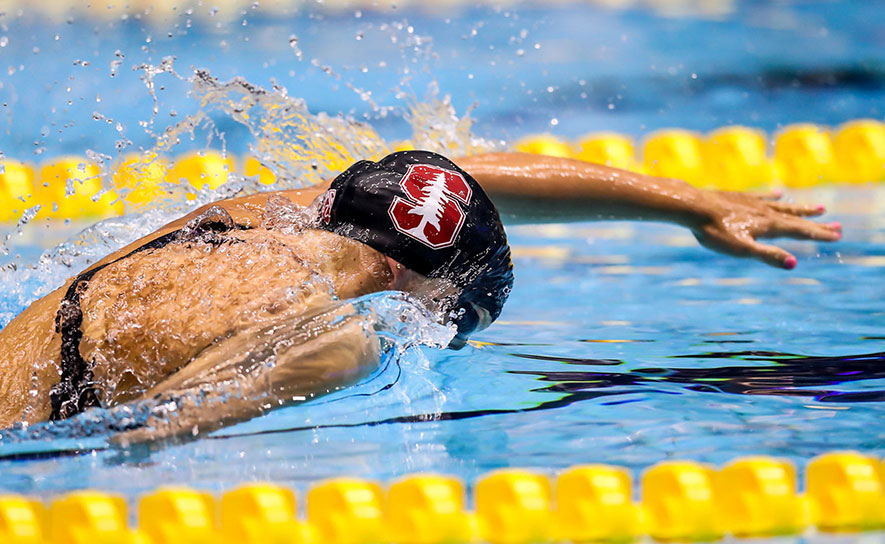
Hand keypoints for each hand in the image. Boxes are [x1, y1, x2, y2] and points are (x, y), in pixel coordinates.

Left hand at [690, 188, 841, 268]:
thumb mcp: (741, 249)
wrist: (693, 206)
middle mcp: (765, 212)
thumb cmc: (714, 231)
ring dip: (802, 208)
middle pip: (796, 219)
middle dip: (817, 224)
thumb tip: (793, 263)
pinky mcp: (740, 198)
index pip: (799, 231)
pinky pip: (762, 196)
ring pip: (784, 206)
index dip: (819, 235)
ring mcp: (753, 203)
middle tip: (838, 226)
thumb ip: (767, 255)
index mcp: (768, 225)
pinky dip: (774, 196)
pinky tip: (778, 192)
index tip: (837, 236)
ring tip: (819, 207)